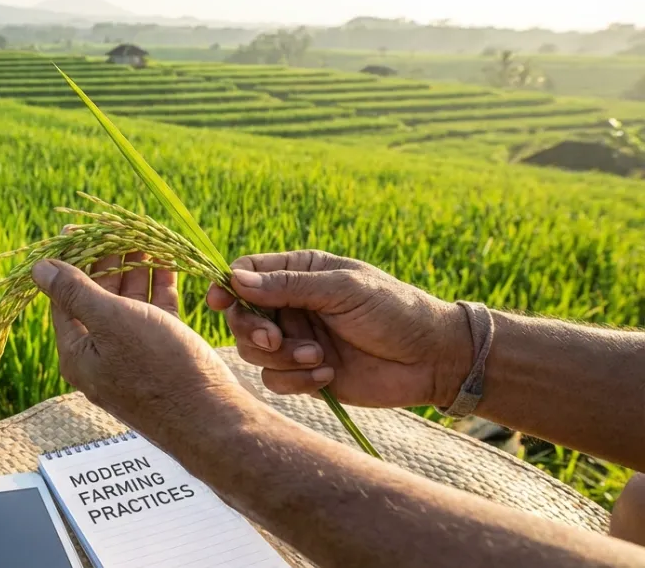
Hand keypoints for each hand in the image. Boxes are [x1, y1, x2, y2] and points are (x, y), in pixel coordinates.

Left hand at [31, 252, 252, 440]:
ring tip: (144, 239)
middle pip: (97, 298)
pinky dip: (159, 288)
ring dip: (135, 271)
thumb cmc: (159, 370)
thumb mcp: (113, 321)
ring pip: (129, 304)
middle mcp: (101, 356)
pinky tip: (167, 262)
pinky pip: (155, 315)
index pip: (64, 298)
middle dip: (108, 262)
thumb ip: (75, 291)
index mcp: (78, 352)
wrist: (213, 418)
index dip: (72, 263)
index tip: (81, 232)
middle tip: (119, 230)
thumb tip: (38, 268)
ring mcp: (133, 357)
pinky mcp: (163, 355)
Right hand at [207, 250, 470, 408]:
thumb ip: (288, 285)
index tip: (218, 301)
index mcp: (300, 272)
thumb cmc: (394, 311)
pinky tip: (328, 374)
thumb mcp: (342, 289)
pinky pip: (275, 380)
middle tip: (274, 338)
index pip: (247, 273)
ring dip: (280, 357)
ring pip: (254, 352)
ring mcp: (296, 340)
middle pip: (241, 315)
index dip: (227, 287)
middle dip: (251, 329)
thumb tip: (235, 279)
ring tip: (317, 357)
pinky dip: (296, 379)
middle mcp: (292, 305)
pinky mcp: (304, 374)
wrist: (433, 360)